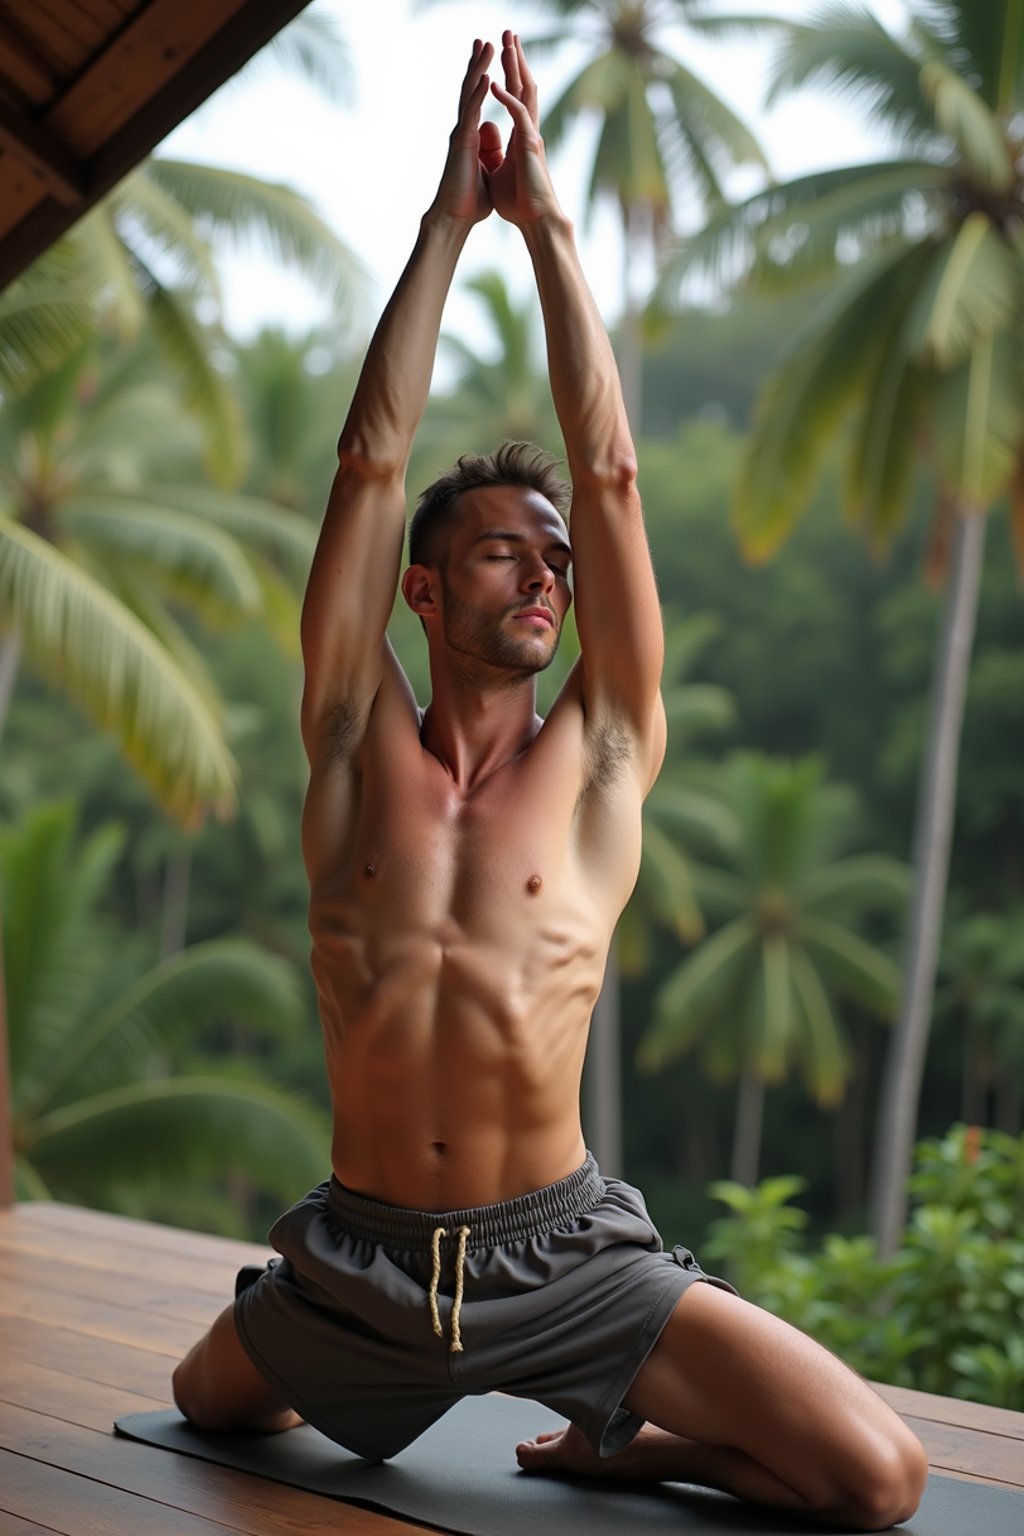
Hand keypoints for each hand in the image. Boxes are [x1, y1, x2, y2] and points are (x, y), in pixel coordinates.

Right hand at [430, 40, 503, 224]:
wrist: (456, 217)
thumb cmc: (471, 200)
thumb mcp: (488, 171)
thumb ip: (491, 153)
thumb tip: (494, 141)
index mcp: (472, 136)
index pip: (478, 100)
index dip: (482, 79)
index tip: (489, 59)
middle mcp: (465, 130)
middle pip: (472, 90)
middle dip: (478, 64)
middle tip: (484, 40)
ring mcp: (462, 134)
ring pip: (470, 94)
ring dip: (478, 68)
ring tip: (485, 45)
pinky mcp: (462, 142)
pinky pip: (472, 113)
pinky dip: (478, 94)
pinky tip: (485, 76)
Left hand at [486, 31, 562, 225]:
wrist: (534, 221)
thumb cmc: (519, 203)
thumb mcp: (499, 172)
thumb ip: (494, 153)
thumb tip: (487, 144)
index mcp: (521, 136)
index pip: (515, 97)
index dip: (509, 74)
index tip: (502, 53)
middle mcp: (528, 131)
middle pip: (523, 86)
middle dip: (515, 59)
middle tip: (509, 33)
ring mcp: (530, 136)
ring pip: (525, 93)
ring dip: (515, 67)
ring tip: (507, 42)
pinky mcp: (529, 145)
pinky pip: (518, 115)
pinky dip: (507, 98)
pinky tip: (495, 82)